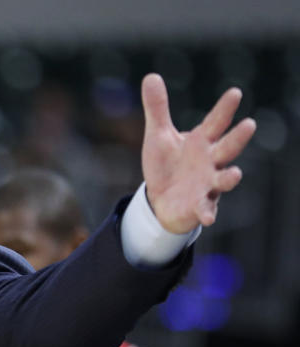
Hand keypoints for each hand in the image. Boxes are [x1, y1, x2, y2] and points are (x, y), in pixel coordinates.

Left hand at [140, 73, 256, 233]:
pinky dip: (207, 213)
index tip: (235, 92)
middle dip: (237, 138)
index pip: (215, 122)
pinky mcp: (199, 206)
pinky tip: (207, 218)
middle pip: (227, 148)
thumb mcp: (158, 136)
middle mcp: (210, 161)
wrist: (161, 199)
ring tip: (234, 174)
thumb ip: (157, 109)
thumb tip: (150, 76)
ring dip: (230, 177)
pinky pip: (206, 210)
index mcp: (202, 141)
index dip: (224, 109)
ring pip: (223, 179)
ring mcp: (207, 184)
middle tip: (249, 124)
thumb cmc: (166, 164)